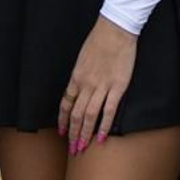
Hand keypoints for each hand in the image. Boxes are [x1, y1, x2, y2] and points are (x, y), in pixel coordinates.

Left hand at [57, 15, 135, 153]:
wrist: (115, 29)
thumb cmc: (99, 40)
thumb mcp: (83, 58)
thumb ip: (80, 75)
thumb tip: (78, 89)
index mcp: (76, 77)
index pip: (65, 104)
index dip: (62, 120)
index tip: (61, 133)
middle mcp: (86, 84)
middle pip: (76, 114)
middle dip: (72, 133)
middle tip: (72, 149)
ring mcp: (102, 86)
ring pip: (89, 116)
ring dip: (85, 134)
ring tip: (83, 148)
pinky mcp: (118, 86)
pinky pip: (109, 111)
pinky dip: (104, 126)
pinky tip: (102, 138)